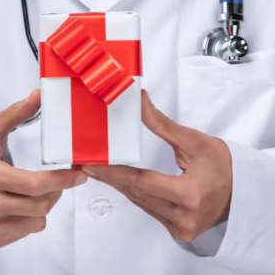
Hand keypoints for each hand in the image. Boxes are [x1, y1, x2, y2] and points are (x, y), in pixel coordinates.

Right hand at [0, 89, 86, 250]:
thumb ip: (14, 114)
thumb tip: (37, 96)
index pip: (35, 185)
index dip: (62, 180)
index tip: (78, 175)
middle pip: (40, 205)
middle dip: (55, 191)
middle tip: (56, 181)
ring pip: (36, 222)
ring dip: (42, 206)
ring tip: (32, 193)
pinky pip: (23, 233)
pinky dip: (27, 220)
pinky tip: (18, 206)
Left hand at [82, 90, 232, 242]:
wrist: (246, 191)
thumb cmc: (226, 167)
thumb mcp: (195, 141)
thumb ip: (162, 125)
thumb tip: (139, 103)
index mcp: (189, 196)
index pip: (141, 182)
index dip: (114, 172)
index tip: (93, 164)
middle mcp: (184, 217)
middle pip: (136, 193)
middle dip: (110, 177)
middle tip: (86, 165)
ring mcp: (181, 227)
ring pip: (140, 202)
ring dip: (120, 185)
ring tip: (98, 170)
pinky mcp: (179, 230)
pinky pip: (149, 209)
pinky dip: (135, 193)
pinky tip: (120, 182)